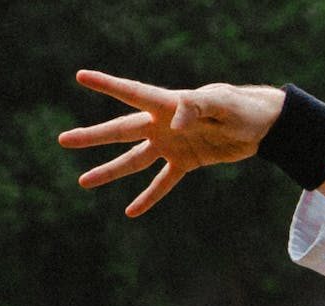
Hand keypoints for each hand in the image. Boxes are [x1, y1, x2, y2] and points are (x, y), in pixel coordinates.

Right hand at [57, 72, 285, 216]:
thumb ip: (197, 107)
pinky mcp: (186, 162)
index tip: (80, 76)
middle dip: (93, 137)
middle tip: (63, 140)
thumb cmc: (241, 107)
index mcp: (168, 103)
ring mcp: (172, 144)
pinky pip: (163, 182)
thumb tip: (176, 122)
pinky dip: (149, 197)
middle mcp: (163, 124)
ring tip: (83, 182)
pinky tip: (131, 211)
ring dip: (110, 171)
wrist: (261, 126)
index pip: (132, 93)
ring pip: (134, 160)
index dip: (107, 85)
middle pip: (121, 131)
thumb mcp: (222, 104)